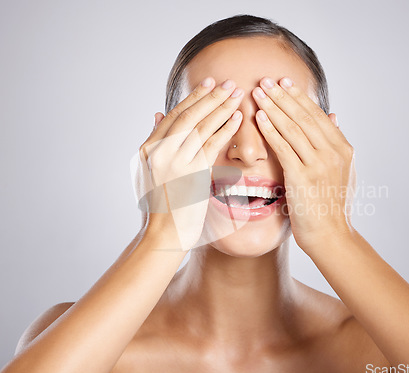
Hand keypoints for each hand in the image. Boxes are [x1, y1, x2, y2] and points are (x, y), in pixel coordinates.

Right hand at [131, 78, 243, 249]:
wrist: (164, 233)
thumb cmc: (160, 203)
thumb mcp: (148, 169)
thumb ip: (155, 140)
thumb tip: (157, 113)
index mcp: (148, 148)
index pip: (175, 115)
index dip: (193, 97)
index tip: (209, 83)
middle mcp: (160, 151)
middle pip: (189, 115)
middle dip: (211, 96)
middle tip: (228, 82)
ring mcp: (175, 161)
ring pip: (202, 126)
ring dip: (221, 108)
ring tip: (237, 94)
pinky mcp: (192, 173)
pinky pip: (212, 144)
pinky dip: (226, 128)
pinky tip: (238, 117)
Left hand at [252, 77, 356, 253]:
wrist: (330, 235)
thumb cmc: (331, 204)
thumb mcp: (341, 170)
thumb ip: (335, 143)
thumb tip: (333, 115)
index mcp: (343, 149)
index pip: (317, 115)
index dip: (299, 97)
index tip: (284, 82)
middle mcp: (333, 153)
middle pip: (304, 117)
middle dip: (282, 96)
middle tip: (265, 80)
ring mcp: (319, 164)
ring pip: (293, 128)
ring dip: (273, 107)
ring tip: (258, 92)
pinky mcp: (303, 177)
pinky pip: (283, 147)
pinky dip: (270, 130)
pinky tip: (259, 117)